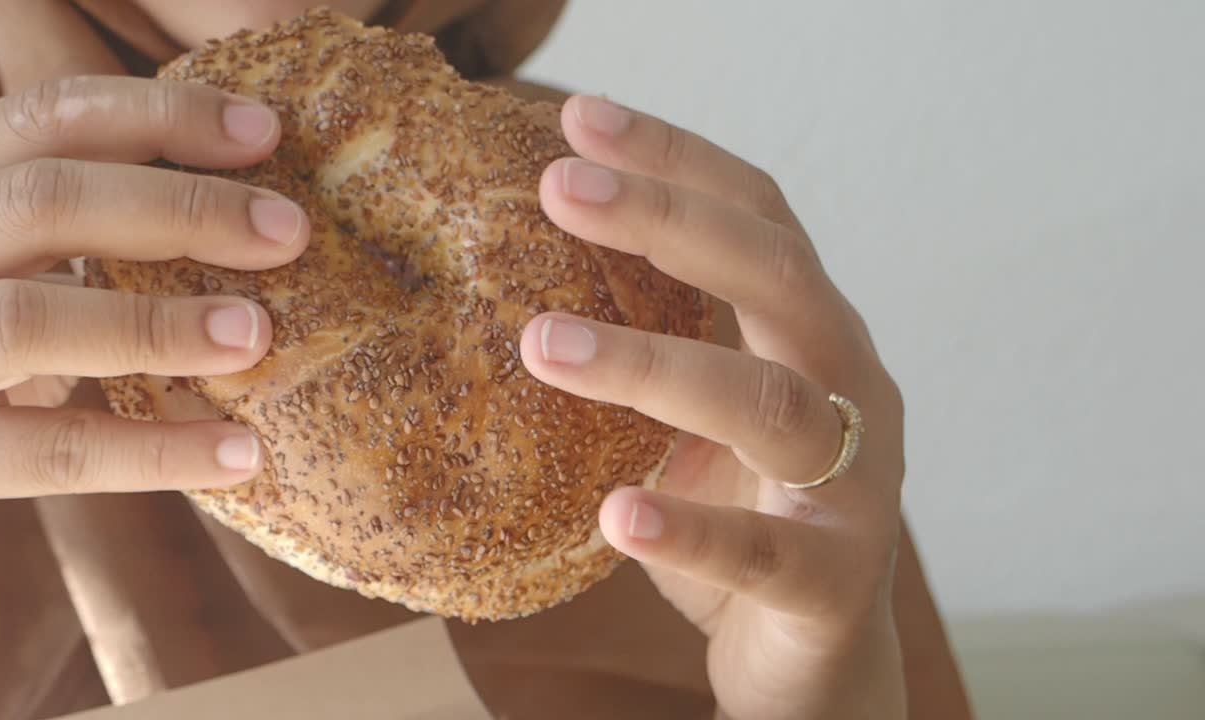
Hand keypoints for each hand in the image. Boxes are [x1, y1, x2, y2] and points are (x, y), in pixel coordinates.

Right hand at [0, 75, 312, 589]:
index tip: (264, 131)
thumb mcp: (10, 281)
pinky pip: (50, 451)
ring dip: (156, 324)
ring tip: (256, 336)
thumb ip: (85, 238)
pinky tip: (240, 453)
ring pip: (23, 319)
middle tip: (289, 231)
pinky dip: (155, 452)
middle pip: (33, 201)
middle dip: (178, 208)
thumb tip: (254, 209)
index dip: (156, 116)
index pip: (37, 121)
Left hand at [521, 96, 906, 719]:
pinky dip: (692, 530)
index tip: (579, 120)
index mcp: (812, 337)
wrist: (814, 664)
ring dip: (655, 367)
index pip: (758, 219)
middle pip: (779, 278)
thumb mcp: (698, 420)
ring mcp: (855, 485)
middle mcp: (849, 389)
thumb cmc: (746, 522)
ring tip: (542, 346)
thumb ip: (657, 348)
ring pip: (773, 405)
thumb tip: (527, 280)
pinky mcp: (834, 582)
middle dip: (671, 222)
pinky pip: (767, 554)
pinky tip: (618, 512)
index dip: (677, 162)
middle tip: (560, 188)